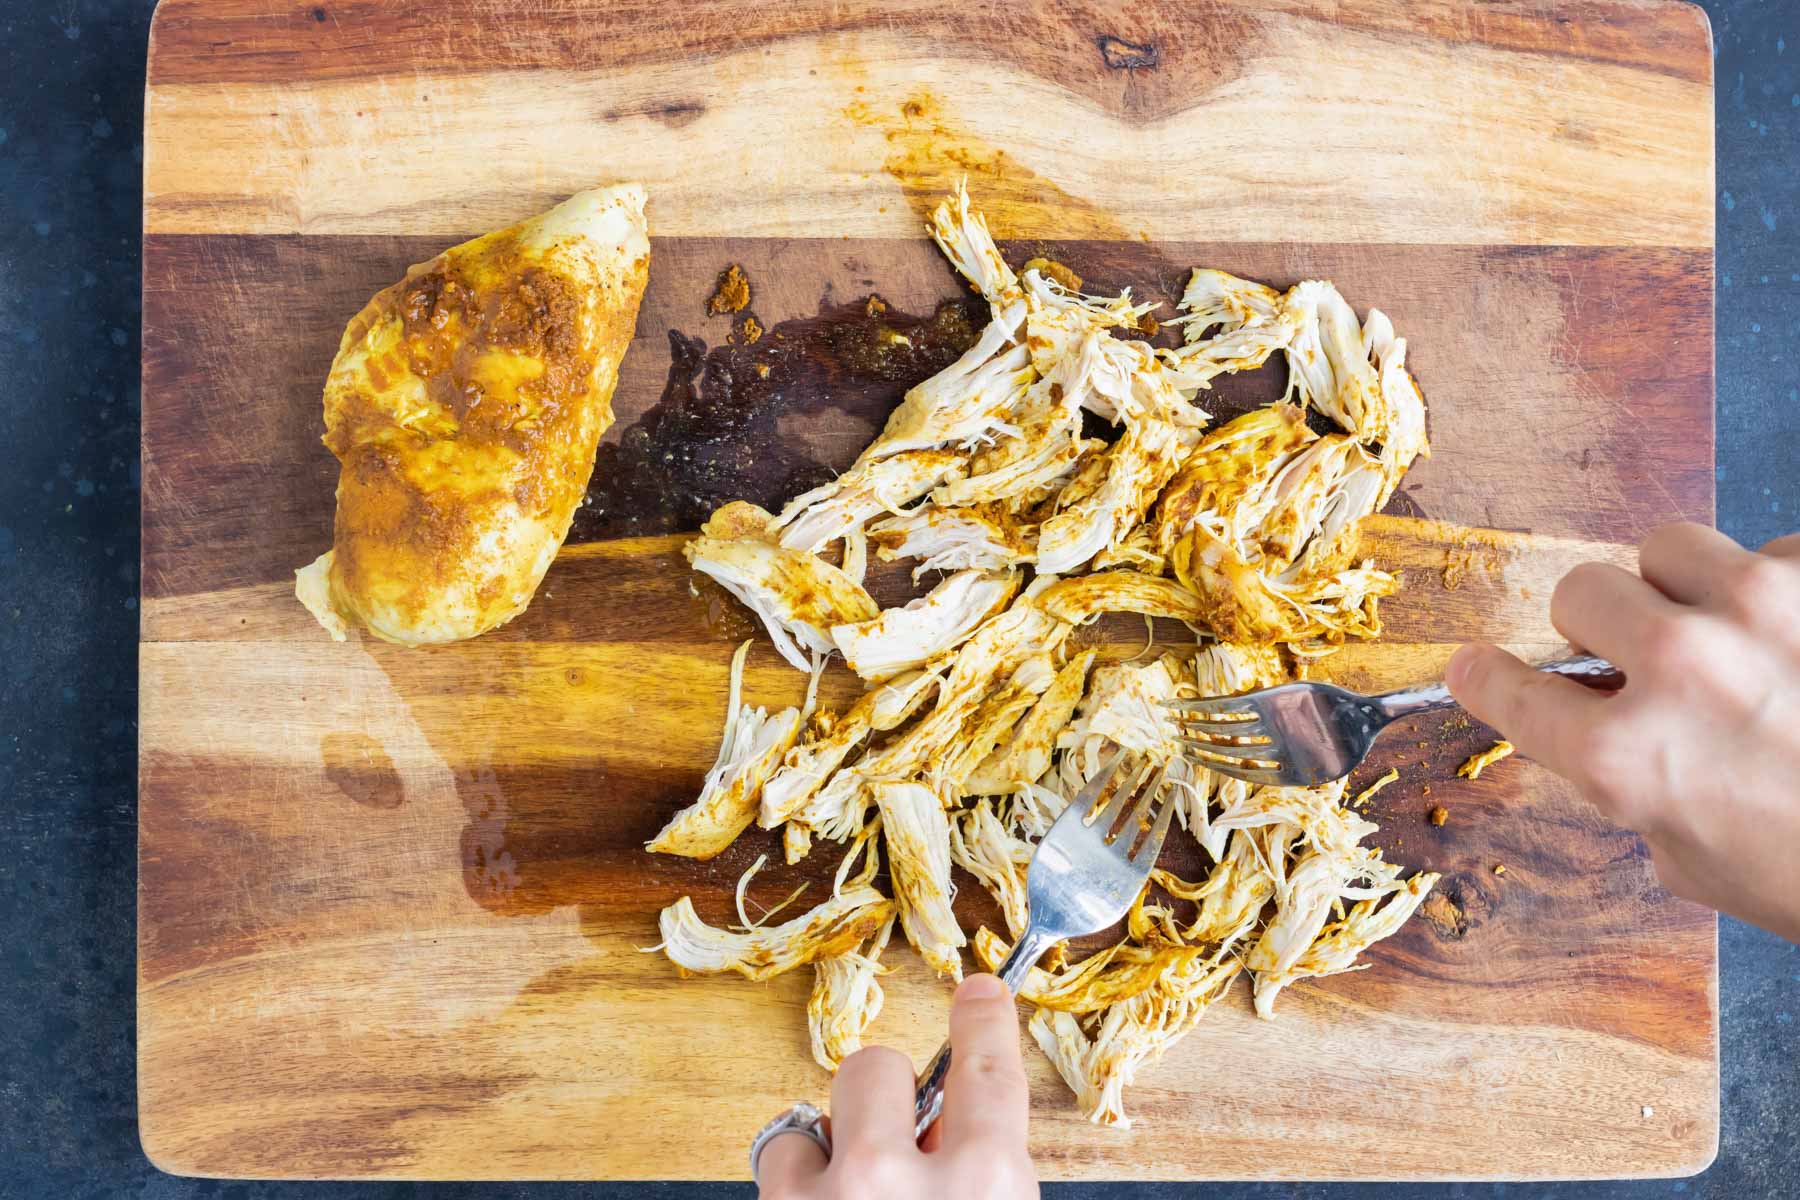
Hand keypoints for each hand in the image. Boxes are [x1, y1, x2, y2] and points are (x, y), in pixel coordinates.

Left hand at [756, 974, 1037, 1198]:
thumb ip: (983, 1175)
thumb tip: (943, 1127)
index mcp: (983, 1188)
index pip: (989, 1073)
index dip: (983, 1026)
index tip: (978, 994)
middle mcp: (895, 1182)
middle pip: (880, 1068)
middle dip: (887, 1098)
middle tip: (897, 1153)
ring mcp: (824, 1199)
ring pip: (813, 1113)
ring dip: (834, 1148)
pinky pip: (778, 1157)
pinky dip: (798, 1184)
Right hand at [1446, 523, 1799, 941]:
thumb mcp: (1697, 860)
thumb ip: (1637, 786)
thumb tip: (1617, 728)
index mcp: (1629, 758)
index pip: (1511, 691)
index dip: (1487, 679)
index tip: (1479, 668)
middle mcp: (1681, 670)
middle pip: (1583, 591)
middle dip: (1600, 627)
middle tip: (1634, 659)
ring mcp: (1762, 611)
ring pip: (1668, 546)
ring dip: (1680, 586)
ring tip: (1723, 631)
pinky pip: (1773, 552)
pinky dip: (1777, 589)